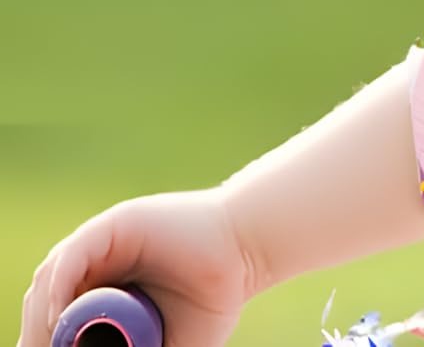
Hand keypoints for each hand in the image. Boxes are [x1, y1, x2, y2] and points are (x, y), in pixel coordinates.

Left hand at [17, 190, 254, 346]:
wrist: (246, 254)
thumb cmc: (212, 301)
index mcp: (105, 295)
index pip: (52, 323)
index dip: (43, 344)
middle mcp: (98, 267)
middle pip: (43, 303)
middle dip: (40, 337)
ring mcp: (103, 245)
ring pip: (49, 281)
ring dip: (43, 319)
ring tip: (53, 342)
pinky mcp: (115, 225)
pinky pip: (73, 254)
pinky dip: (59, 284)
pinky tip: (59, 313)